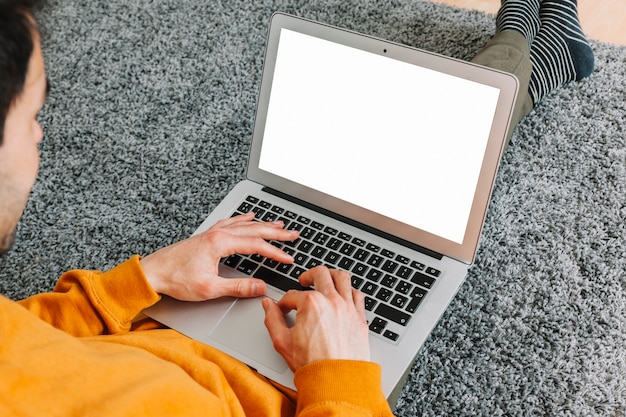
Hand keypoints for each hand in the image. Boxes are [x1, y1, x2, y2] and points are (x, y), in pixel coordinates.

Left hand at [140, 212, 298, 300]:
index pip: (257, 245)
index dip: (275, 252)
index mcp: (220, 243)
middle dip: (276, 232)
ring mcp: (212, 232)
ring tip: (278, 224)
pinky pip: (230, 222)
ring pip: (244, 224)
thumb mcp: (210, 288)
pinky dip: (243, 219)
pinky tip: (247, 217)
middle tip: (293, 233)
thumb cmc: (176, 279)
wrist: (153, 272)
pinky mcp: (206, 235)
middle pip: (254, 230)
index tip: (288, 259)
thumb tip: (260, 287)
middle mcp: (218, 233)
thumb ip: (238, 287)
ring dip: (263, 224)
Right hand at [262, 266, 369, 371]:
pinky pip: (357, 294)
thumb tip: (268, 306)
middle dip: (308, 275)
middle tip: (303, 281)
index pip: (293, 294)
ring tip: (325, 279)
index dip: (284, 302)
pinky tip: (344, 295)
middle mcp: (331, 300)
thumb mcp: (282, 342)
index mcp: (311, 304)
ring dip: (331, 275)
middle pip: (320, 273)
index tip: (283, 308)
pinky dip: (349, 291)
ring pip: (342, 277)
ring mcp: (348, 307)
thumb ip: (272, 319)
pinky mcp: (360, 317)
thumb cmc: (313, 365)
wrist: (337, 380)